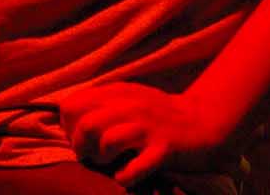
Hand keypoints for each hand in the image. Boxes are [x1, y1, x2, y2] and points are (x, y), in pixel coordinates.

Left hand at [59, 83, 229, 187]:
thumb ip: (100, 104)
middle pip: (86, 125)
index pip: (71, 106)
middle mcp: (130, 106)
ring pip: (108, 141)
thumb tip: (66, 119)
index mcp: (117, 92)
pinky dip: (125, 176)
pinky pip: (135, 167)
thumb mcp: (127, 98)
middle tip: (93, 156)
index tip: (81, 137)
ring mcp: (147, 127)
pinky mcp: (164, 148)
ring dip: (102, 159)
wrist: (204, 120)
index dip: (69, 126)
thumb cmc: (157, 115)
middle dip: (82, 147)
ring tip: (110, 163)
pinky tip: (126, 175)